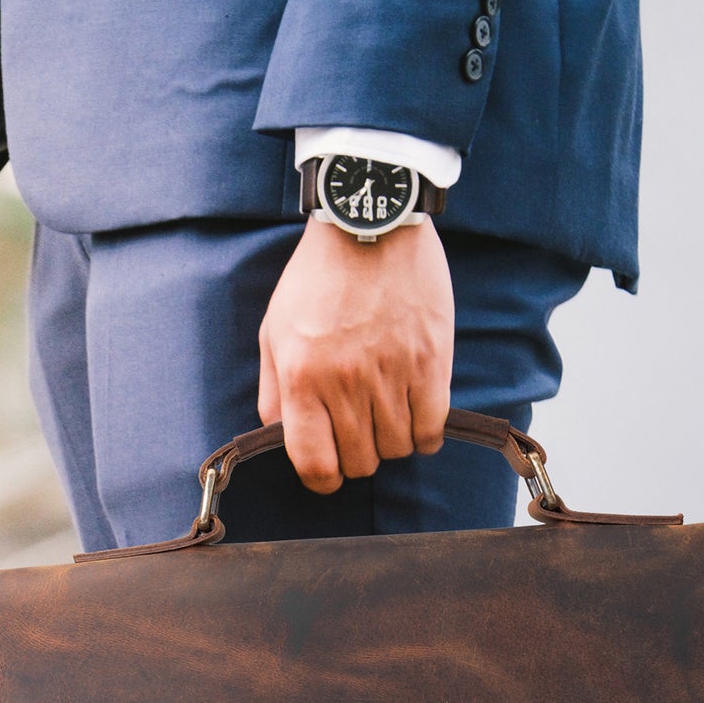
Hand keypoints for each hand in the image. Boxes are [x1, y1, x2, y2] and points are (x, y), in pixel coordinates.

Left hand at [258, 215, 452, 492]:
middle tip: (359, 431)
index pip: (314, 464)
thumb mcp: (274, 330)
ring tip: (386, 414)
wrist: (370, 222)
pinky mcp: (430, 364)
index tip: (329, 472)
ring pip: (395, 450)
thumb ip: (273, 390)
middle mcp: (345, 383)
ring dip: (391, 441)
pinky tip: (416, 415)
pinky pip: (430, 430)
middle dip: (358, 456)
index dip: (322, 480)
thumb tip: (281, 437)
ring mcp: (390, 375)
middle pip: (359, 462)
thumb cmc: (318, 277)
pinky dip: (424, 433)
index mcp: (301, 377)